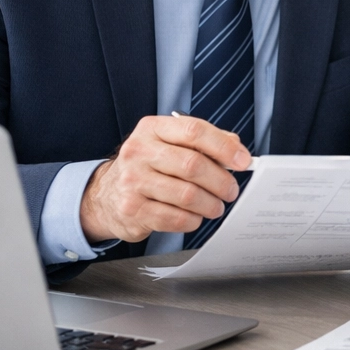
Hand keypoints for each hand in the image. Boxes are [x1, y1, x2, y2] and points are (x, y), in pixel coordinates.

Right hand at [79, 115, 248, 242]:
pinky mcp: (132, 209)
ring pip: (187, 195)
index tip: (244, 161)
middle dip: (221, 181)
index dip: (224, 147)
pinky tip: (195, 216)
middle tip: (231, 190)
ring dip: (210, 204)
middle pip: (193, 165)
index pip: (194, 131)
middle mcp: (139, 152)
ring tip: (216, 206)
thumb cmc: (148, 166)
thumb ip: (204, 141)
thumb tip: (238, 149)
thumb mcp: (170, 143)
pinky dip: (193, 220)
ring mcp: (133, 181)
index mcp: (152, 129)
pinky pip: (175, 218)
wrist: (105, 194)